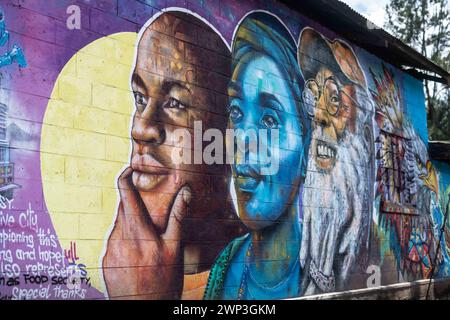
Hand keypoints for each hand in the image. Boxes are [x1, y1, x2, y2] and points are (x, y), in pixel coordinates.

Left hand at [102, 167, 191, 298]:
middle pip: (123, 208)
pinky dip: (127, 241)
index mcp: (137, 231)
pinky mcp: (106, 262)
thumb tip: (186, 192)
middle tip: (150, 208)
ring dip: (132, 224)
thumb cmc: (163, 282)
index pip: (125, 193)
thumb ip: (178, 218)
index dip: (126, 176)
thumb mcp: (174, 249)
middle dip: (135, 203)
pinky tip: (140, 256)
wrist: (142, 309)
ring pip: (120, 226)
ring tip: (149, 241)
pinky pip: (116, 242)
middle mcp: (119, 238)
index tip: (132, 167)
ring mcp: (110, 250)